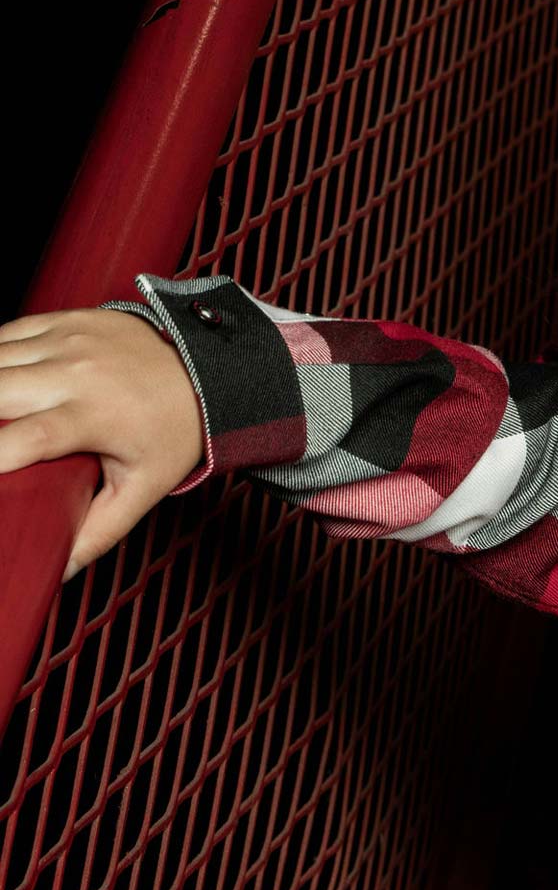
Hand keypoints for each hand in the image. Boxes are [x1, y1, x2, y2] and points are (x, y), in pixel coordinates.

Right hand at [0, 307, 205, 581]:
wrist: (206, 370)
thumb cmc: (173, 432)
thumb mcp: (144, 487)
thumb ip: (100, 531)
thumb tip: (60, 570)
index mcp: (94, 417)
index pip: (28, 437)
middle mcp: (76, 373)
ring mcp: (67, 341)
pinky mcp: (62, 319)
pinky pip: (6, 334)